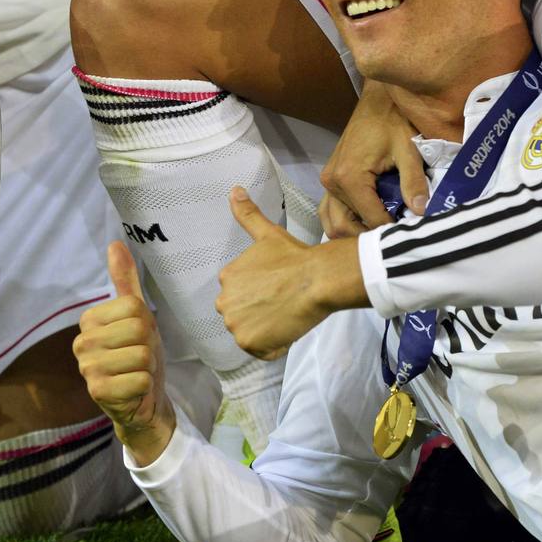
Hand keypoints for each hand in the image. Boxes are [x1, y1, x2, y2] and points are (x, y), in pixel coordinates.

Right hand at [73, 242, 174, 465]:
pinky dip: (145, 385)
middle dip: (149, 346)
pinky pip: (140, 379)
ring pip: (141, 355)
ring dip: (148, 367)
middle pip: (139, 330)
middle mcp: (81, 342)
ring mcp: (87, 368)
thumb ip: (125, 281)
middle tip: (140, 358)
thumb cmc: (139, 354)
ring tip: (137, 373)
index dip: (147, 324)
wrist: (143, 401)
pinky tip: (134, 390)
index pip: (135, 307)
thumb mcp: (138, 315)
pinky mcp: (97, 392)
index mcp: (89, 320)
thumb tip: (115, 243)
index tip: (138, 338)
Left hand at [216, 187, 365, 359]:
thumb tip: (233, 190)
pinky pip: (262, 351)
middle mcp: (224, 302)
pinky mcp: (249, 343)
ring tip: (287, 314)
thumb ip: (247, 215)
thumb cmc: (296, 257)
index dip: (263, 294)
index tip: (280, 288)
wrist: (317, 279)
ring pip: (252, 334)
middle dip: (261, 313)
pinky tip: (288, 328)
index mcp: (227, 277)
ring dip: (268, 330)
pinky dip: (275, 346)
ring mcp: (235, 324)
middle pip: (243, 316)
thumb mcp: (268, 234)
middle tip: (285, 302)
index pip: (242, 295)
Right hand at [319, 81, 425, 237]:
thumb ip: (413, 182)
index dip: (391, 231)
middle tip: (394, 237)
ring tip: (381, 231)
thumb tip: (422, 212)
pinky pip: (331, 210)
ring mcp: (328, 181)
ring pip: (333, 223)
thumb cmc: (394, 120)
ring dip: (355, 232)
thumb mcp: (408, 150)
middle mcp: (332, 182)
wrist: (378, 99)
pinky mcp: (330, 178)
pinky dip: (347, 220)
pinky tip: (369, 220)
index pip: (371, 219)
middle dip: (368, 237)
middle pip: (343, 228)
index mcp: (349, 177)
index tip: (410, 233)